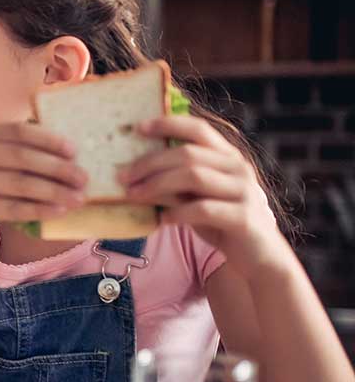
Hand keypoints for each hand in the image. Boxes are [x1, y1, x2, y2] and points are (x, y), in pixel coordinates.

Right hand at [0, 122, 86, 242]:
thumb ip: (13, 151)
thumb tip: (66, 154)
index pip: (19, 131)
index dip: (49, 139)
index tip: (75, 150)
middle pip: (23, 158)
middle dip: (58, 168)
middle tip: (84, 178)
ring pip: (21, 184)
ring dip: (55, 192)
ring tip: (78, 198)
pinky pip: (12, 207)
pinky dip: (39, 210)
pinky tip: (58, 212)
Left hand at [121, 115, 285, 273]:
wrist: (259, 256)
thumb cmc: (221, 222)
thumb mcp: (195, 197)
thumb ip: (175, 182)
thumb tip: (133, 173)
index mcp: (227, 156)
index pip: (198, 129)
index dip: (167, 125)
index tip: (138, 128)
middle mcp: (238, 168)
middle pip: (187, 154)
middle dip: (149, 163)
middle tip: (121, 175)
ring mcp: (244, 191)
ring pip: (194, 177)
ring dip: (157, 185)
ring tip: (132, 195)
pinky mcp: (244, 217)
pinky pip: (204, 209)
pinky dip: (178, 212)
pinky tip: (162, 219)